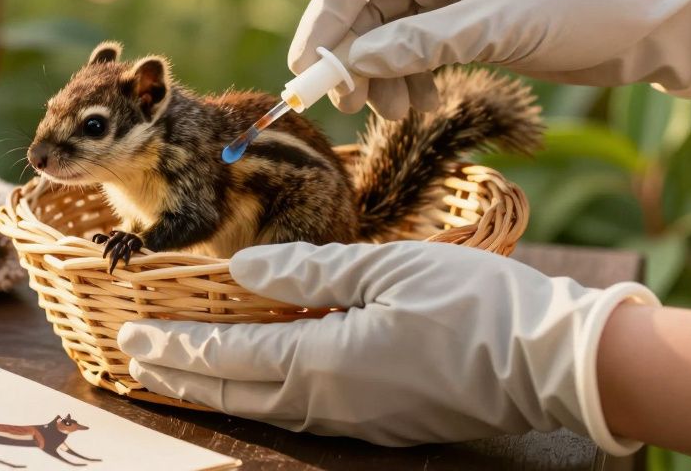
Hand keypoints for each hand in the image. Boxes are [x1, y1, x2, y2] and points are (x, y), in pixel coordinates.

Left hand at [118, 240, 656, 451]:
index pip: (232, 358)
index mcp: (328, 362)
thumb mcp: (389, 269)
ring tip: (181, 372)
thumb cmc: (478, 306)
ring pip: (268, 407)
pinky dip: (262, 395)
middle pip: (238, 393)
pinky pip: (304, 411)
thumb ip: (310, 270)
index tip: (133, 341)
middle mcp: (333, 401)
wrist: (556, 363)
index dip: (179, 350)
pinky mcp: (382, 421)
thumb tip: (243, 271)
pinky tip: (257, 380)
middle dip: (183, 376)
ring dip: (218, 389)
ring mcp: (358, 418)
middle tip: (135, 360)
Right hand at [289, 0, 690, 118]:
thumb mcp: (493, 26)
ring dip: (382, 77)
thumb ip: (420, 44)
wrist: (640, 27)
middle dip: (353, 57)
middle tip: (347, 102)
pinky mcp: (463, 26)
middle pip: (366, 11)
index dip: (325, 20)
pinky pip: (414, 54)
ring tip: (396, 113)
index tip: (308, 68)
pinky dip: (408, 80)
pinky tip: (419, 105)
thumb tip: (354, 62)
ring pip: (387, 38)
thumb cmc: (573, 7)